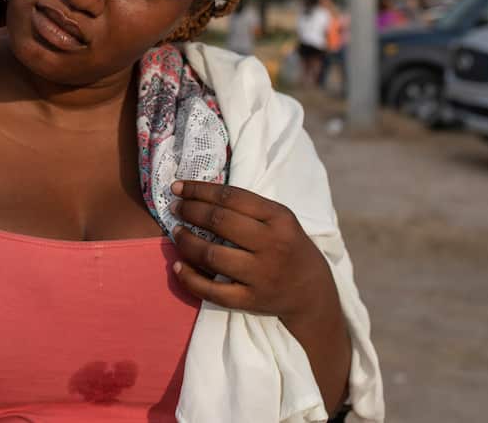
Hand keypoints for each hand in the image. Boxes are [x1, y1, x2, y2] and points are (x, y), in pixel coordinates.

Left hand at [169, 181, 334, 326]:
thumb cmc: (288, 246)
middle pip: (219, 222)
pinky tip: (178, 266)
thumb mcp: (279, 220)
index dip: (200, 190)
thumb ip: (247, 207)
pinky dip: (190, 278)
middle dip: (190, 211)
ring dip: (186, 242)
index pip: (231, 197)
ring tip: (176, 233)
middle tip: (175, 208)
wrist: (311, 292)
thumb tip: (199, 194)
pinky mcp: (251, 301)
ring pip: (212, 255)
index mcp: (279, 218)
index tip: (179, 187)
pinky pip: (213, 291)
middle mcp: (271, 245)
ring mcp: (261, 275)